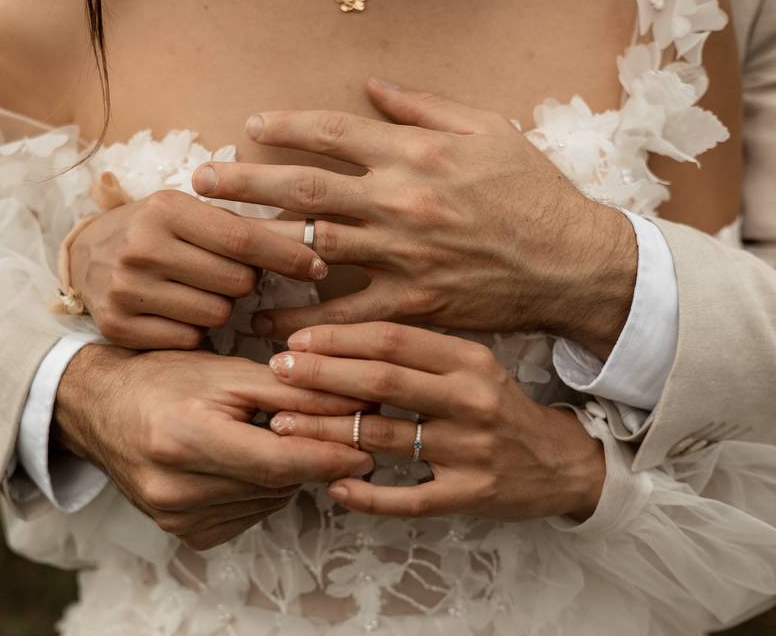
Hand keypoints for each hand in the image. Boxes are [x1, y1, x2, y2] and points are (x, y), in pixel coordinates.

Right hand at [54, 344, 373, 549]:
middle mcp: (174, 488)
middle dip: (312, 458)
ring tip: (272, 436)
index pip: (278, 461)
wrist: (102, 408)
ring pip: (268, 501)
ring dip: (286, 474)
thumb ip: (292, 392)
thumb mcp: (228, 372)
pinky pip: (248, 515)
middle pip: (277, 484)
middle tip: (333, 431)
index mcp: (182, 440)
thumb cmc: (165, 378)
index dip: (329, 455)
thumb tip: (356, 407)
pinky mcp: (183, 533)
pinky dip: (261, 490)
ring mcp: (176, 517)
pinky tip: (245, 461)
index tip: (365, 445)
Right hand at [70, 174, 328, 349]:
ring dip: (221, 308)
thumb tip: (307, 253)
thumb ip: (238, 226)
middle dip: (247, 282)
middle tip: (230, 275)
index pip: (244, 239)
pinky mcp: (118, 326)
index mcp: (165, 209)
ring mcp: (126, 290)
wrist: (84, 255)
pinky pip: (188, 340)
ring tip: (200, 292)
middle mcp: (142, 247)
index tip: (318, 266)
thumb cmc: (156, 230)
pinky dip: (194, 331)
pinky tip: (178, 313)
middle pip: (236, 282)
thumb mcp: (188, 210)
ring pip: (216, 316)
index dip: (288, 256)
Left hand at [193, 79, 635, 358]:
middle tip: (200, 181)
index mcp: (417, 153)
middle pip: (305, 187)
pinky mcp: (412, 302)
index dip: (285, 127)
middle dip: (245, 182)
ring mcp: (403, 254)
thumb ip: (423, 107)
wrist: (570, 261)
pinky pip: (345, 313)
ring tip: (215, 247)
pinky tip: (266, 323)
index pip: (333, 131)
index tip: (249, 127)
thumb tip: (370, 86)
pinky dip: (303, 319)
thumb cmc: (531, 191)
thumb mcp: (487, 130)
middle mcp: (402, 201)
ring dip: (259, 246)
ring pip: (313, 246)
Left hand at [264, 322, 604, 521]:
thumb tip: (342, 337)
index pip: (395, 339)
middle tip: (277, 371)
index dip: (340, 338)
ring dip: (326, 431)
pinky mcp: (472, 495)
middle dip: (322, 374)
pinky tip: (333, 486)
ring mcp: (471, 450)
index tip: (297, 340)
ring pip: (384, 437)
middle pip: (383, 381)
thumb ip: (418, 352)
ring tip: (283, 424)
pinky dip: (367, 495)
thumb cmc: (499, 407)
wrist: (560, 462)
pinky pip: (408, 499)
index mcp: (469, 360)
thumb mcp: (470, 366)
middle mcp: (472, 400)